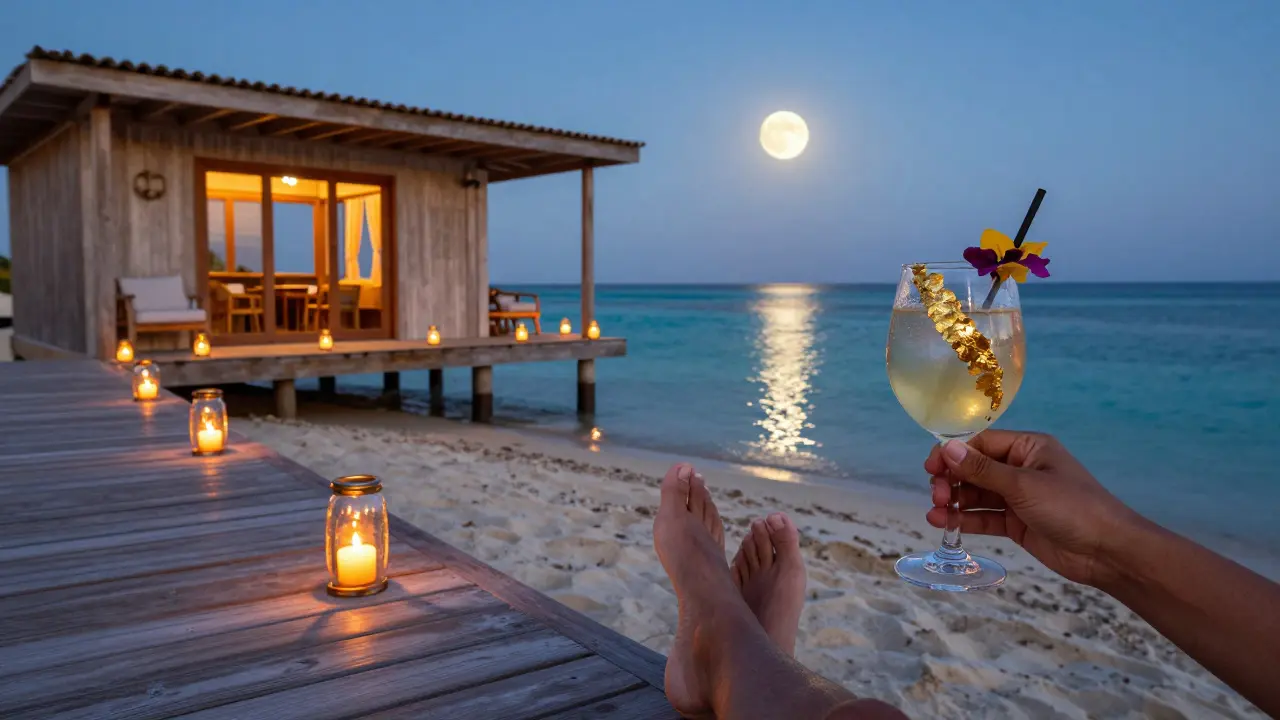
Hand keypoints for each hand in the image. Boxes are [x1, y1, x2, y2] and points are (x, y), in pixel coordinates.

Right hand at [924, 430, 1139, 588]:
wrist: (1107, 552)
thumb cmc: (1072, 507)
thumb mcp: (1024, 485)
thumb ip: (983, 469)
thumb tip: (947, 448)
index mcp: (1028, 448)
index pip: (981, 443)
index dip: (953, 454)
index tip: (931, 468)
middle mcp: (1021, 469)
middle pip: (975, 469)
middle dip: (953, 480)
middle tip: (938, 495)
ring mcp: (1019, 498)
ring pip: (977, 495)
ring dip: (955, 501)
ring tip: (936, 512)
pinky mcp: (1017, 524)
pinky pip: (985, 517)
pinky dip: (965, 519)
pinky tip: (944, 523)